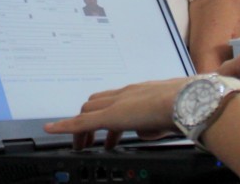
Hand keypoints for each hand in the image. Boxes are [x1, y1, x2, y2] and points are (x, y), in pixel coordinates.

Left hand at [44, 78, 187, 149]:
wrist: (188, 101)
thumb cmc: (185, 108)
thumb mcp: (167, 119)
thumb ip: (153, 125)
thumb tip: (145, 133)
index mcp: (139, 93)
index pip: (112, 99)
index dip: (104, 113)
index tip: (103, 128)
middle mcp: (124, 94)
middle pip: (95, 103)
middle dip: (88, 121)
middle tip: (88, 141)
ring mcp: (116, 103)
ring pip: (87, 112)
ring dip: (80, 128)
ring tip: (79, 146)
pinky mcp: (110, 116)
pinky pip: (80, 122)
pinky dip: (64, 126)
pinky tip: (51, 130)